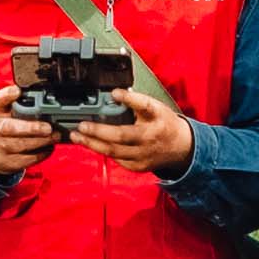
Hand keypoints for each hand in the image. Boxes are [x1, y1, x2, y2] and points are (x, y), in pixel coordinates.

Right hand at [0, 86, 58, 179]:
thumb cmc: (6, 127)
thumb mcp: (7, 112)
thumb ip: (22, 102)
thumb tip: (43, 97)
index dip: (7, 95)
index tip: (18, 91)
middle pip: (11, 128)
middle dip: (32, 128)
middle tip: (48, 127)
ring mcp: (1, 147)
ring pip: (23, 145)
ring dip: (42, 141)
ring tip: (56, 136)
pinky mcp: (10, 162)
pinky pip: (29, 158)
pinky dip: (42, 153)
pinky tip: (49, 146)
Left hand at [62, 69, 197, 175]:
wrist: (181, 148)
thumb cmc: (163, 123)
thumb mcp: (155, 107)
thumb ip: (136, 103)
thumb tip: (111, 95)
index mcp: (157, 116)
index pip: (145, 105)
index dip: (129, 98)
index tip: (114, 92)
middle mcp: (151, 136)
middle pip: (122, 135)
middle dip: (98, 131)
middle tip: (82, 125)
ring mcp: (144, 154)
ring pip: (114, 151)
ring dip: (92, 143)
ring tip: (77, 136)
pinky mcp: (138, 166)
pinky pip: (116, 158)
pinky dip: (102, 150)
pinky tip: (90, 144)